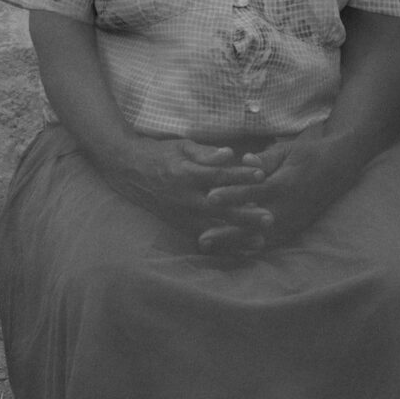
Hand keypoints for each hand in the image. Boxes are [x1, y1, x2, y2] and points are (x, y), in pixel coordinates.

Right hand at [103, 134, 270, 248]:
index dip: (240, 175)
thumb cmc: (161, 155)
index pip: (218, 175)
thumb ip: (206, 153)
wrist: (130, 170)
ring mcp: (180, 214)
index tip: (262, 174)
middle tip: (270, 218)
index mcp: (185, 173)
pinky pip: (203, 237)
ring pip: (213, 228)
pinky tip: (240, 251)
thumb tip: (230, 154)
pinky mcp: (178, 224)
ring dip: (237, 236)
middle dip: (245, 214)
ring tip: (260, 242)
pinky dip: (222, 245)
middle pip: (219, 208)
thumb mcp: (182, 147)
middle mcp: (184, 197)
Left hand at [199, 130, 348, 255]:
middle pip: (252, 224)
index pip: (254, 192)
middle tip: (202, 240)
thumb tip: (246, 160)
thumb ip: (265, 159)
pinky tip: (231, 254)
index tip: (209, 199)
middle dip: (227, 233)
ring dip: (233, 245)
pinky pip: (269, 243)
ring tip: (210, 249)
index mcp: (284, 185)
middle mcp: (287, 208)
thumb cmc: (309, 155)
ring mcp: (291, 222)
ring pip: (259, 238)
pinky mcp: (294, 229)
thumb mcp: (287, 150)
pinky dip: (249, 249)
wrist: (339, 168)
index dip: (232, 196)